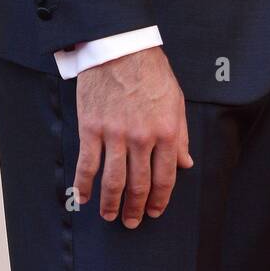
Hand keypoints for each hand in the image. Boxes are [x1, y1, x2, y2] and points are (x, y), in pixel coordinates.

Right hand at [74, 47, 192, 227]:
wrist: (122, 49)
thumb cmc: (152, 73)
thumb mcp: (176, 101)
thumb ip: (181, 135)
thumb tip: (186, 164)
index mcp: (166, 131)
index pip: (165, 177)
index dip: (160, 200)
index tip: (155, 212)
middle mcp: (141, 138)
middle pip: (139, 184)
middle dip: (136, 208)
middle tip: (132, 221)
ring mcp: (115, 135)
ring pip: (113, 181)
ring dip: (111, 204)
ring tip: (110, 216)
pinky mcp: (91, 129)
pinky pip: (87, 165)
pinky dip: (84, 185)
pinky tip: (83, 198)